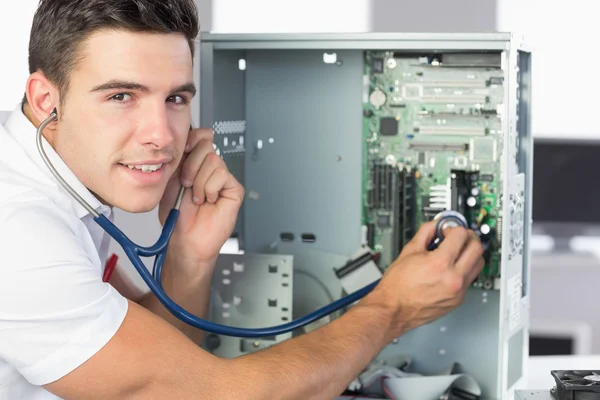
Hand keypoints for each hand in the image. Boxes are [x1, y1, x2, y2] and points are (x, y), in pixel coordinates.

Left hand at [159, 128, 244, 268]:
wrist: (185, 238)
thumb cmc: (177, 215)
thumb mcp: (170, 179)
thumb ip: (180, 157)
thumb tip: (187, 137)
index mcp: (195, 162)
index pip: (200, 136)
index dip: (191, 140)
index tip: (181, 152)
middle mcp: (210, 168)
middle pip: (206, 144)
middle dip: (191, 165)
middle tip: (186, 184)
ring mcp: (223, 178)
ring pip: (214, 160)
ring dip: (199, 182)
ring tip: (197, 197)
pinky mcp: (234, 188)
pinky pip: (222, 175)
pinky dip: (210, 189)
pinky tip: (208, 200)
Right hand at [369, 221, 484, 338]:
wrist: (394, 309)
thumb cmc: (397, 286)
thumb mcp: (408, 251)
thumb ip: (425, 233)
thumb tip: (435, 225)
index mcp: (440, 263)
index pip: (461, 235)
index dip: (453, 227)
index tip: (447, 229)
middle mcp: (453, 278)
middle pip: (477, 248)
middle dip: (468, 237)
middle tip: (458, 236)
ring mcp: (458, 291)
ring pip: (479, 264)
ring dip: (471, 253)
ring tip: (458, 251)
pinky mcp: (459, 300)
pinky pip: (470, 278)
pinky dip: (465, 268)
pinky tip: (452, 267)